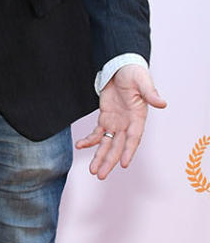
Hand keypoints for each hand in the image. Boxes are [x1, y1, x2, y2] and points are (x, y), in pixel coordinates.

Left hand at [76, 64, 165, 179]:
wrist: (120, 68)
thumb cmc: (134, 74)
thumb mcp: (142, 82)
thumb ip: (150, 93)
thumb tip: (162, 103)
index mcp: (138, 118)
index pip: (133, 138)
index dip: (128, 151)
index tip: (123, 164)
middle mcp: (127, 124)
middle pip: (118, 147)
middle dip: (110, 161)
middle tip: (101, 174)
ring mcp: (116, 123)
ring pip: (107, 144)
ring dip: (99, 157)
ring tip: (92, 171)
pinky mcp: (105, 119)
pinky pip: (96, 133)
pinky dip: (89, 141)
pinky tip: (80, 146)